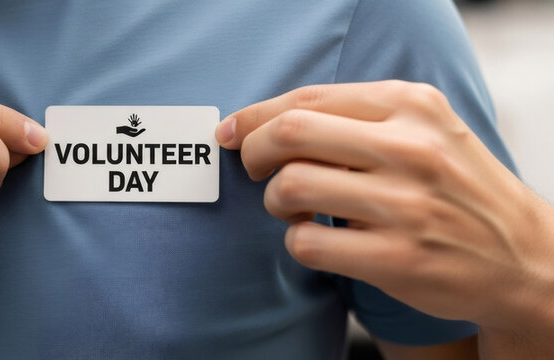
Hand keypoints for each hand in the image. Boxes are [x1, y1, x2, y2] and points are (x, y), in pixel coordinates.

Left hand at [217, 80, 553, 356]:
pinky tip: (316, 239)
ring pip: (292, 187)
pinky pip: (306, 243)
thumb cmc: (455, 188)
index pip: (307, 99)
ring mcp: (406, 205)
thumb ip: (356, 119)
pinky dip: (296, 242)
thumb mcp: (424, 131)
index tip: (230, 132)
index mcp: (411, 106)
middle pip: (289, 134)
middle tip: (254, 170)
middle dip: (253, 152)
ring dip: (275, 201)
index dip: (254, 115)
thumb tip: (264, 121)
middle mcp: (411, 148)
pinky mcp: (397, 257)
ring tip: (294, 209)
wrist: (525, 257)